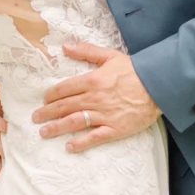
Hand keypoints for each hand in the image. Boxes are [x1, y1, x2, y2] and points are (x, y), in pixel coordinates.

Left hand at [32, 43, 159, 152]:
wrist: (159, 87)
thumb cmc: (134, 70)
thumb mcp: (110, 56)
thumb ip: (86, 51)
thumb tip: (66, 47)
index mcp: (92, 80)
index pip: (64, 89)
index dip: (51, 95)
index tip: (44, 100)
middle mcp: (94, 99)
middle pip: (64, 107)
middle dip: (47, 113)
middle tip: (35, 118)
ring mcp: (104, 115)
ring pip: (74, 122)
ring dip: (56, 128)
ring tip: (44, 133)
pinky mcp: (115, 129)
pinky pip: (94, 138)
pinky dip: (81, 143)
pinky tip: (69, 147)